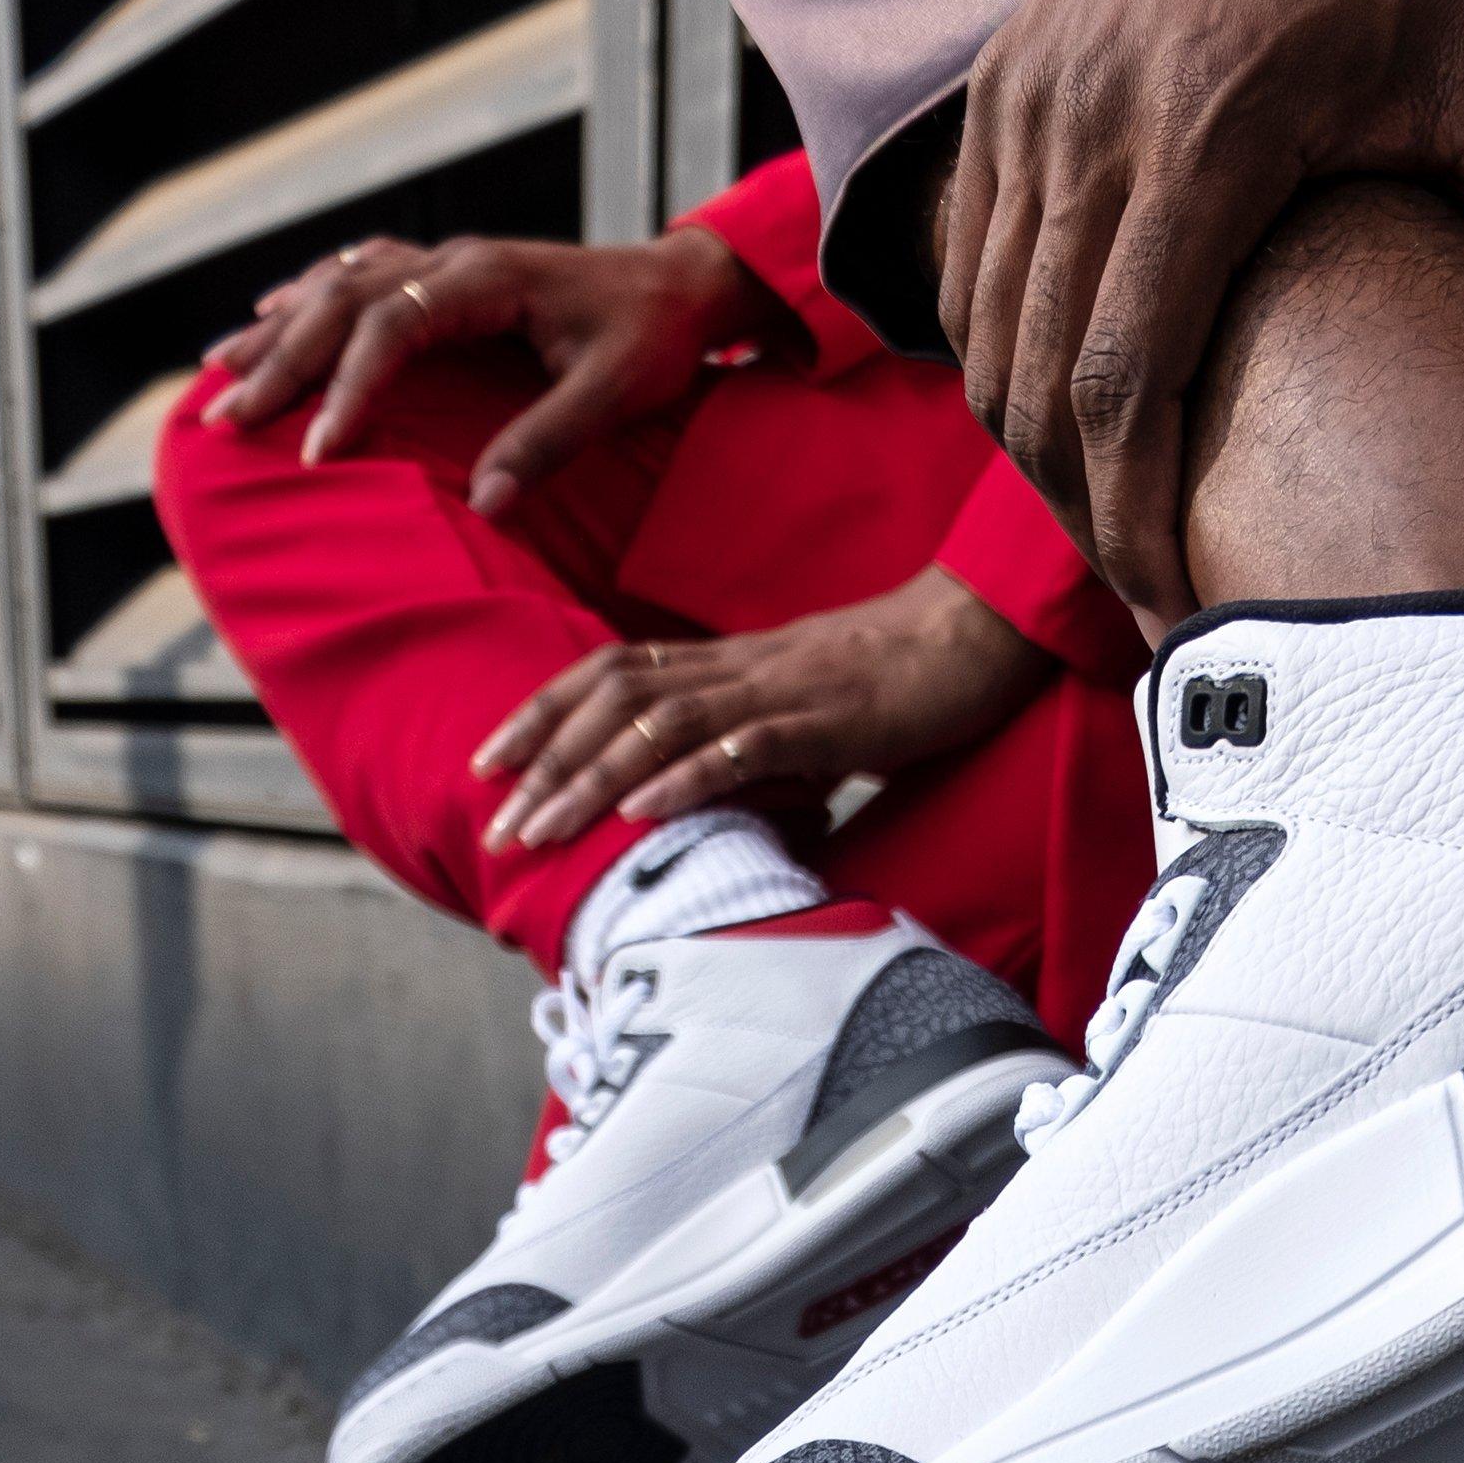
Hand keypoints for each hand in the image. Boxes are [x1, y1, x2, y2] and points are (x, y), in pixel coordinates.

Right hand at [200, 229, 794, 514]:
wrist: (684, 286)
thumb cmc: (655, 339)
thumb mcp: (617, 394)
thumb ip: (550, 442)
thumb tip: (484, 506)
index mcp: (489, 280)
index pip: (394, 327)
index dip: (349, 388)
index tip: (316, 451)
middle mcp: (455, 261)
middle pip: (343, 299)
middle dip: (282, 361)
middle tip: (228, 420)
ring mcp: (447, 262)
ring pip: (339, 282)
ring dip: (279, 327)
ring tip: (218, 372)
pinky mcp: (449, 275)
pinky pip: (361, 275)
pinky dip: (308, 296)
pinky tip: (269, 314)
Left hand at [476, 568, 1056, 849]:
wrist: (979, 635)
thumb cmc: (896, 681)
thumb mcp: (806, 718)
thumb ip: (752, 753)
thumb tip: (711, 810)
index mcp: (725, 663)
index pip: (608, 676)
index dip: (540, 714)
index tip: (484, 764)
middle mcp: (734, 669)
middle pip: (612, 701)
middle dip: (544, 762)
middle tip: (491, 824)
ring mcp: (777, 692)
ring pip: (659, 725)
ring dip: (590, 779)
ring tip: (539, 828)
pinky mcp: (826, 721)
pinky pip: (743, 748)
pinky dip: (685, 779)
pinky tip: (640, 811)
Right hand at [941, 0, 1463, 619]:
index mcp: (1206, 135)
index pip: (1123, 381)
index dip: (1133, 517)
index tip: (1171, 600)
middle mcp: (1091, 112)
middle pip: (1034, 375)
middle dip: (1077, 507)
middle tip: (1144, 589)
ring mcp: (1032, 84)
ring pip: (985, 321)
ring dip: (1030, 439)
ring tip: (1106, 515)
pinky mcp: (1009, 67)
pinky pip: (968, 248)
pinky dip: (998, 343)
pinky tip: (1059, 404)